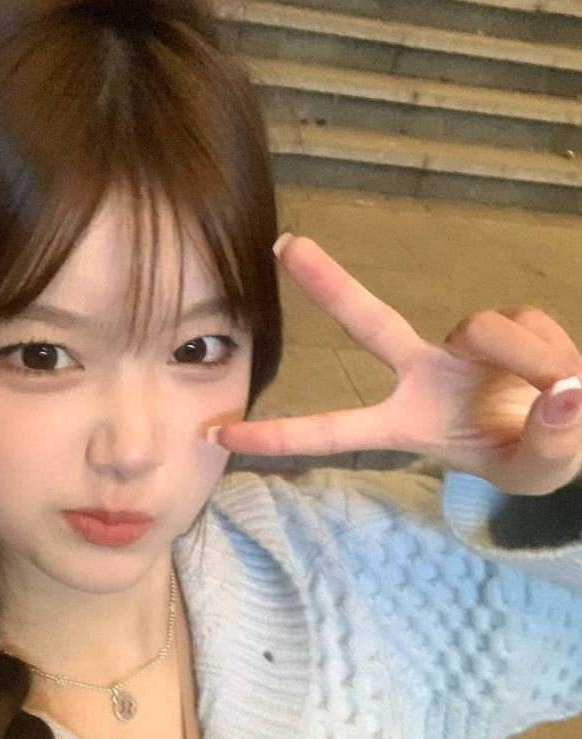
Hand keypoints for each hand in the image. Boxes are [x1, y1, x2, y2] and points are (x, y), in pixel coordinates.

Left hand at [210, 235, 581, 495]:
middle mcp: (421, 375)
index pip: (335, 431)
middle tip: (283, 244)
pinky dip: (549, 349)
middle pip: (369, 322)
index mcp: (406, 425)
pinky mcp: (502, 322)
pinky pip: (525, 323)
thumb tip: (565, 390)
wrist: (573, 425)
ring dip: (528, 358)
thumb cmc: (537, 455)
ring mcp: (460, 345)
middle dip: (328, 284)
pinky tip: (560, 371)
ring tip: (558, 392)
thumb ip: (549, 440)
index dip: (279, 436)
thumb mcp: (538, 470)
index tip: (217, 431)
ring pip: (485, 328)